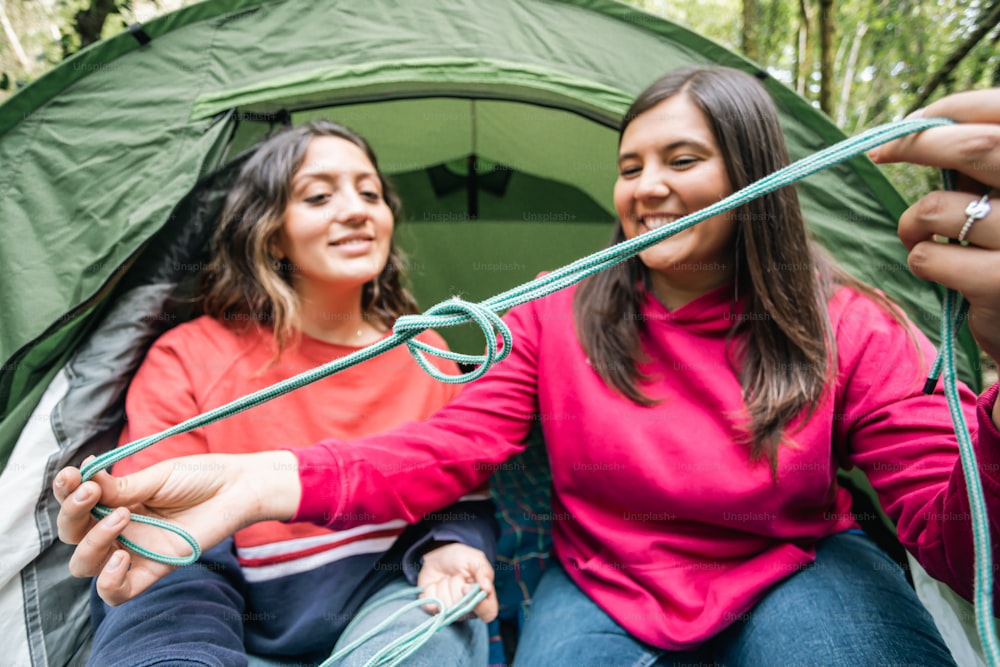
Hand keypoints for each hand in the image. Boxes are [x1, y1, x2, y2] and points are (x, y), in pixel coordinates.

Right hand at [52, 451, 300, 604]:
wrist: (238, 488)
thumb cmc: (201, 477)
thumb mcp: (157, 477)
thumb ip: (122, 488)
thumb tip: (85, 480)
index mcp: (116, 501)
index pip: (75, 505)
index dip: (65, 493)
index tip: (73, 476)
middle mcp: (118, 528)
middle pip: (72, 535)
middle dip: (73, 514)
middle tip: (94, 493)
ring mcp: (134, 550)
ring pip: (86, 564)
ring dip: (92, 541)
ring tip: (122, 516)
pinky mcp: (154, 569)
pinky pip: (117, 593)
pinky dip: (108, 582)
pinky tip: (120, 558)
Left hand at [416, 542, 496, 621]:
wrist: (439, 555)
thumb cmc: (461, 559)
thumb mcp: (475, 559)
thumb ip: (484, 572)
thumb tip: (487, 588)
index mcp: (484, 598)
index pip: (488, 614)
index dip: (479, 604)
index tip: (466, 586)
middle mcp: (468, 609)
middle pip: (462, 608)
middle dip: (456, 585)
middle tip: (456, 575)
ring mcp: (450, 612)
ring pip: (445, 606)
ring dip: (443, 586)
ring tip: (446, 578)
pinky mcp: (434, 610)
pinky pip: (430, 605)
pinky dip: (431, 590)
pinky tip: (435, 584)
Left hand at [870, 89, 999, 374]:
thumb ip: (986, 165)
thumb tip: (924, 128)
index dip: (954, 109)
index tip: (913, 121)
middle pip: (977, 147)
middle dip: (917, 145)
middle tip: (881, 153)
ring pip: (937, 208)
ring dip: (913, 222)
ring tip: (921, 236)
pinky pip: (930, 257)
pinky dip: (920, 259)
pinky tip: (938, 267)